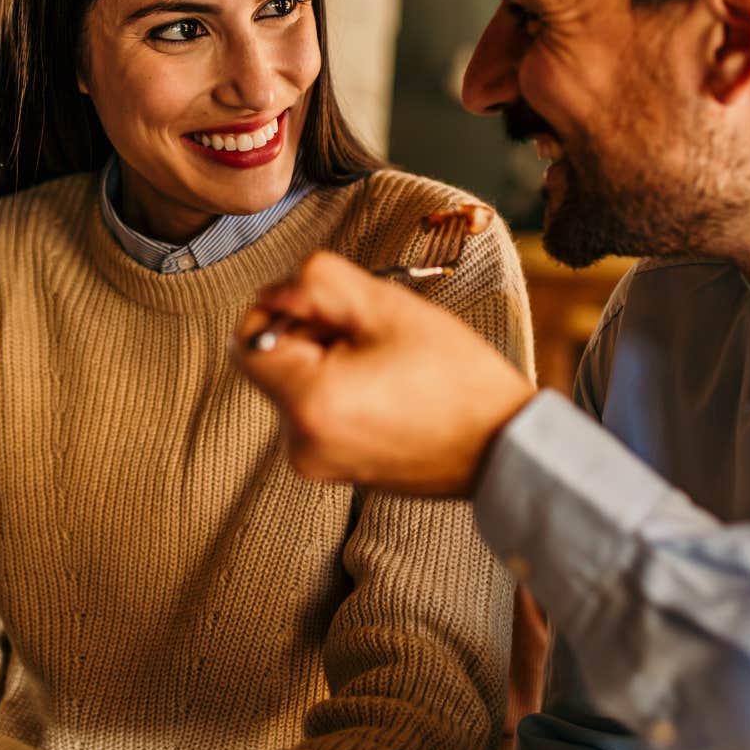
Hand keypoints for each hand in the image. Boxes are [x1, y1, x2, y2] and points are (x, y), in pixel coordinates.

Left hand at [234, 251, 534, 494]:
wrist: (501, 447)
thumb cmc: (454, 377)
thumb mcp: (385, 306)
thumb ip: (317, 283)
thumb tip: (278, 290)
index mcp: (308, 403)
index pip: (247, 338)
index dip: (283, 308)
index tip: (333, 309)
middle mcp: (298, 442)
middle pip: (272, 361)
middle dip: (311, 333)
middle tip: (371, 333)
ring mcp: (313, 461)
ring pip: (294, 382)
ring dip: (326, 358)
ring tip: (386, 362)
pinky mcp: (331, 466)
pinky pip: (314, 409)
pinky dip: (337, 386)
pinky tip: (386, 386)